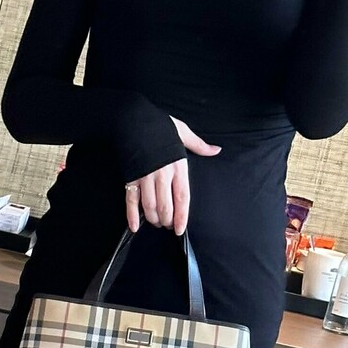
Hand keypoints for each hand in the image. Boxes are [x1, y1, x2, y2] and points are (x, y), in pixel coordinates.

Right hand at [125, 117, 220, 232]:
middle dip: (166, 220)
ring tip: (156, 222)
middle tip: (167, 224)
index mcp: (177, 166)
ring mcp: (145, 177)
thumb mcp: (182, 132)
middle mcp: (162, 175)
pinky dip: (132, 216)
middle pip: (165, 206)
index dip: (181, 216)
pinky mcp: (130, 177)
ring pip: (149, 207)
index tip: (179, 229)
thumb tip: (216, 150)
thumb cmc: (159, 126)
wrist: (133, 118)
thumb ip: (199, 145)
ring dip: (153, 219)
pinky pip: (130, 200)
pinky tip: (135, 226)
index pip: (182, 198)